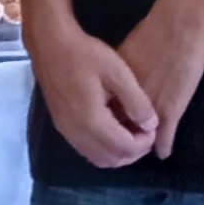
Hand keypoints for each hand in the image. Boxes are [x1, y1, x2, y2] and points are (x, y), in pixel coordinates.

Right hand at [25, 19, 156, 167]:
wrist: (50, 44)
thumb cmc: (85, 54)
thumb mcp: (118, 72)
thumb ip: (137, 101)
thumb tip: (151, 125)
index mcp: (92, 120)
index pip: (124, 148)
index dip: (144, 143)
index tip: (153, 126)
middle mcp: (76, 133)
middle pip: (111, 160)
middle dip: (133, 151)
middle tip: (145, 132)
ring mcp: (66, 132)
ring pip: (98, 158)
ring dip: (118, 152)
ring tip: (131, 131)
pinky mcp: (62, 126)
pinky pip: (86, 149)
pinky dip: (104, 148)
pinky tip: (113, 128)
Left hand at [116, 2, 203, 160]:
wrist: (179, 24)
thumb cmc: (152, 34)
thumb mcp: (124, 56)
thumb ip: (117, 76)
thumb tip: (108, 89)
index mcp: (114, 89)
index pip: (105, 114)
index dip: (105, 123)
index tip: (106, 129)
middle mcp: (127, 101)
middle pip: (119, 129)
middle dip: (120, 139)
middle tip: (124, 146)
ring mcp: (149, 108)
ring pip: (140, 137)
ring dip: (141, 145)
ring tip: (142, 149)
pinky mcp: (170, 110)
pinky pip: (164, 136)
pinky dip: (163, 145)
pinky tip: (163, 152)